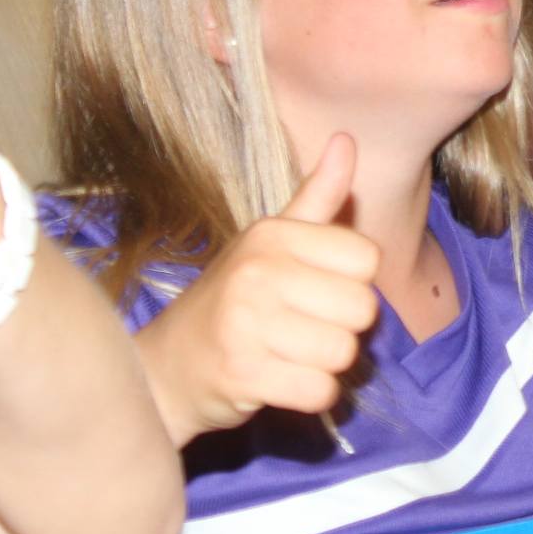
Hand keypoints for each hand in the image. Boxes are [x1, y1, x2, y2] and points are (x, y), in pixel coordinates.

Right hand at [138, 133, 380, 437]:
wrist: (165, 367)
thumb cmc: (232, 300)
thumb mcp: (271, 242)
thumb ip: (317, 197)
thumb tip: (347, 139)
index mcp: (272, 234)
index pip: (367, 259)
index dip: (350, 283)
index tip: (314, 290)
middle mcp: (258, 271)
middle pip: (362, 309)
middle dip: (340, 328)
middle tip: (299, 329)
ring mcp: (247, 323)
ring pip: (343, 352)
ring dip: (323, 364)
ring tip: (286, 354)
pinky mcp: (243, 374)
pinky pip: (320, 390)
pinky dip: (310, 395)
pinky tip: (280, 382)